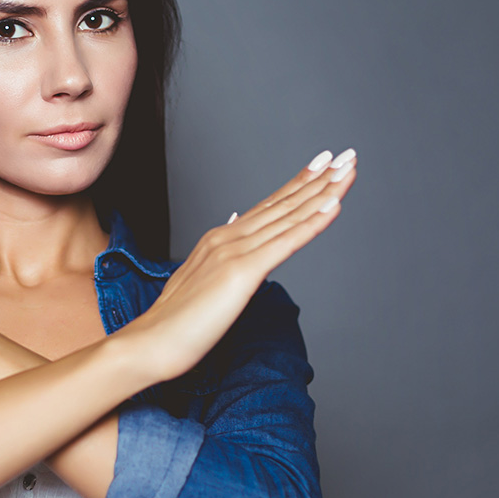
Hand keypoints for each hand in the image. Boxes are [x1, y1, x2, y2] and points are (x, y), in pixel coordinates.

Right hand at [126, 148, 357, 381]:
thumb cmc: (173, 322)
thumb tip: (235, 229)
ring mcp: (234, 252)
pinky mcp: (242, 273)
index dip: (298, 185)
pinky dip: (313, 222)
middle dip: (318, 178)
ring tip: (347, 169)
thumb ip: (218, 256)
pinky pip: (286, 243)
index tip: (322, 166)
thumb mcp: (198, 280)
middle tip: (347, 155)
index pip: (267, 207)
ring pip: (289, 216)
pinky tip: (334, 205)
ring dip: (323, 190)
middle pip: (283, 204)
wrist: (150, 342)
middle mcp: (228, 237)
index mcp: (219, 240)